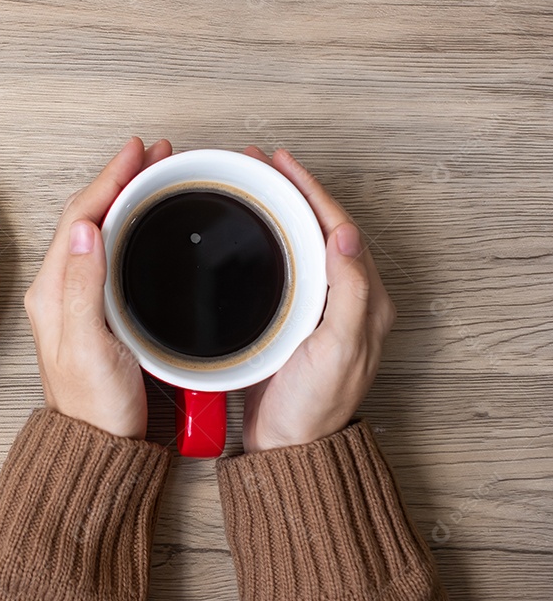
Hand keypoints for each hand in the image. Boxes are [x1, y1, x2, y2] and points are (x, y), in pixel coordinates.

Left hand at [24, 137, 172, 438]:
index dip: (108, 179)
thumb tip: (88, 230)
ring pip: (99, 230)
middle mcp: (60, 288)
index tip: (136, 153)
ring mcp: (78, 297)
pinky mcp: (98, 309)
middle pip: (88, 216)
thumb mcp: (89, 345)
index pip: (79, 218)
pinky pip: (110, 252)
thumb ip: (84, 288)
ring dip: (124, 197)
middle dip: (119, 179)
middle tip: (154, 154)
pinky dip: (128, 225)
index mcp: (53, 290)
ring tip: (154, 174)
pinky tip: (146, 220)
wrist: (100, 444)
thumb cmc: (95, 405)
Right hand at [240, 147, 396, 452]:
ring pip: (300, 242)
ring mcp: (317, 307)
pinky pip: (282, 264)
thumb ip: (350, 292)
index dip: (311, 190)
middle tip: (259, 164)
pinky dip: (265, 239)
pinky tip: (247, 232)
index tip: (282, 164)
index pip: (339, 227)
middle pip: (319, 227)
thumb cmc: (312, 407)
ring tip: (250, 185)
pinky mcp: (292, 318)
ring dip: (277, 210)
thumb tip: (348, 235)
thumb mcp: (338, 349)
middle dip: (291, 190)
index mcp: (364, 300)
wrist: (286, 446)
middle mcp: (344, 298)